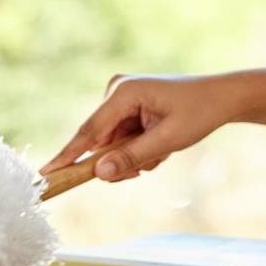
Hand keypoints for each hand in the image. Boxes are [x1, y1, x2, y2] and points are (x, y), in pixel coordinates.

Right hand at [40, 74, 236, 181]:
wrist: (221, 97)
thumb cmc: (199, 113)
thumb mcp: (168, 140)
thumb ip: (132, 157)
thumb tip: (100, 173)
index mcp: (123, 92)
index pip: (89, 132)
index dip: (68, 156)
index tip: (45, 174)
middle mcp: (116, 91)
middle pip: (101, 144)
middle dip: (123, 160)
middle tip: (151, 163)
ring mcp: (119, 99)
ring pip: (111, 146)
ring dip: (135, 157)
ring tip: (162, 150)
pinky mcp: (125, 108)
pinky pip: (121, 141)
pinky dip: (139, 150)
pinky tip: (159, 143)